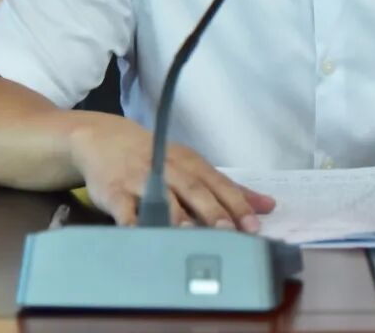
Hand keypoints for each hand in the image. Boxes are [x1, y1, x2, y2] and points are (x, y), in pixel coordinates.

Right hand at [69, 115, 274, 229]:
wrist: (106, 139)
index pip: (219, 184)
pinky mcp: (115, 191)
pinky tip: (140, 235)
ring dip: (175, 216)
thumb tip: (268, 206)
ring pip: (161, 198)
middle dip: (212, 211)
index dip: (237, 204)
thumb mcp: (193, 167)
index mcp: (192, 165)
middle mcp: (170, 169)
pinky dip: (131, 221)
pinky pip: (124, 208)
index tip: (255, 225)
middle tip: (228, 232)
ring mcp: (141, 179)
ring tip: (188, 235)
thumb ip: (229, 189)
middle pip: (194, 190)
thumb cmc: (158, 158)